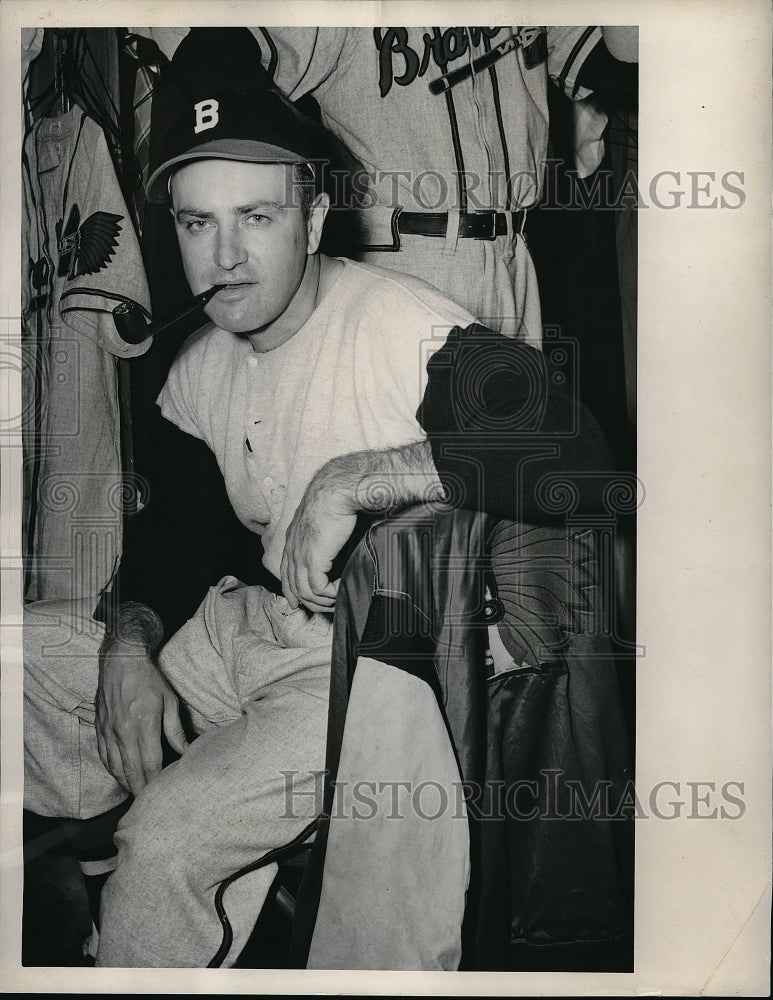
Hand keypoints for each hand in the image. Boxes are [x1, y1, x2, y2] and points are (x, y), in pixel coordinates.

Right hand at [95, 643, 187, 796]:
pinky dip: (112, 770)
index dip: (156, 782)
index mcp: (144, 725)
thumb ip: (175, 730)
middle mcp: (123, 731)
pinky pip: (104, 756)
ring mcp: (108, 731)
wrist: (121, 660)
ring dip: (125, 783)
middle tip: (148, 804)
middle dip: (140, 790)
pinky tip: (120, 776)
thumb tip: (185, 751)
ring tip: (136, 794)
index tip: (162, 794)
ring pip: (115, 767)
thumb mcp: (169, 701)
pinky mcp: (99, 728)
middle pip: (131, 771)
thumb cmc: (149, 679)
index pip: (150, 764)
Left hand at [281, 482, 355, 612]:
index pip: (285, 570)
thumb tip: (334, 542)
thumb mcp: (323, 518)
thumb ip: (323, 533)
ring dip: (322, 600)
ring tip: (337, 599)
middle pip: (293, 585)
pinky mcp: (312, 560)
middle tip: (325, 606)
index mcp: (293, 537)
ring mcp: (300, 556)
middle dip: (308, 601)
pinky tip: (340, 589)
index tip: (298, 601)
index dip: (291, 589)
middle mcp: (292, 548)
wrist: (336, 492)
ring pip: (305, 591)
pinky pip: (318, 589)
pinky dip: (330, 594)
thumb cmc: (335, 498)